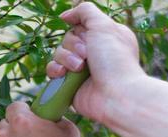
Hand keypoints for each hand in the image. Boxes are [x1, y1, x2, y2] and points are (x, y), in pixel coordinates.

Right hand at [47, 2, 144, 123]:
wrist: (115, 94)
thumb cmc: (114, 60)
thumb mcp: (104, 26)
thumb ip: (85, 12)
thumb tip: (65, 15)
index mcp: (103, 37)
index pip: (79, 26)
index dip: (81, 32)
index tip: (91, 40)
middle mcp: (92, 53)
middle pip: (67, 39)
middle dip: (73, 46)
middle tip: (86, 56)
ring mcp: (80, 70)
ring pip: (58, 54)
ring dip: (66, 59)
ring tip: (78, 69)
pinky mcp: (69, 84)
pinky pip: (52, 71)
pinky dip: (55, 70)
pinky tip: (62, 74)